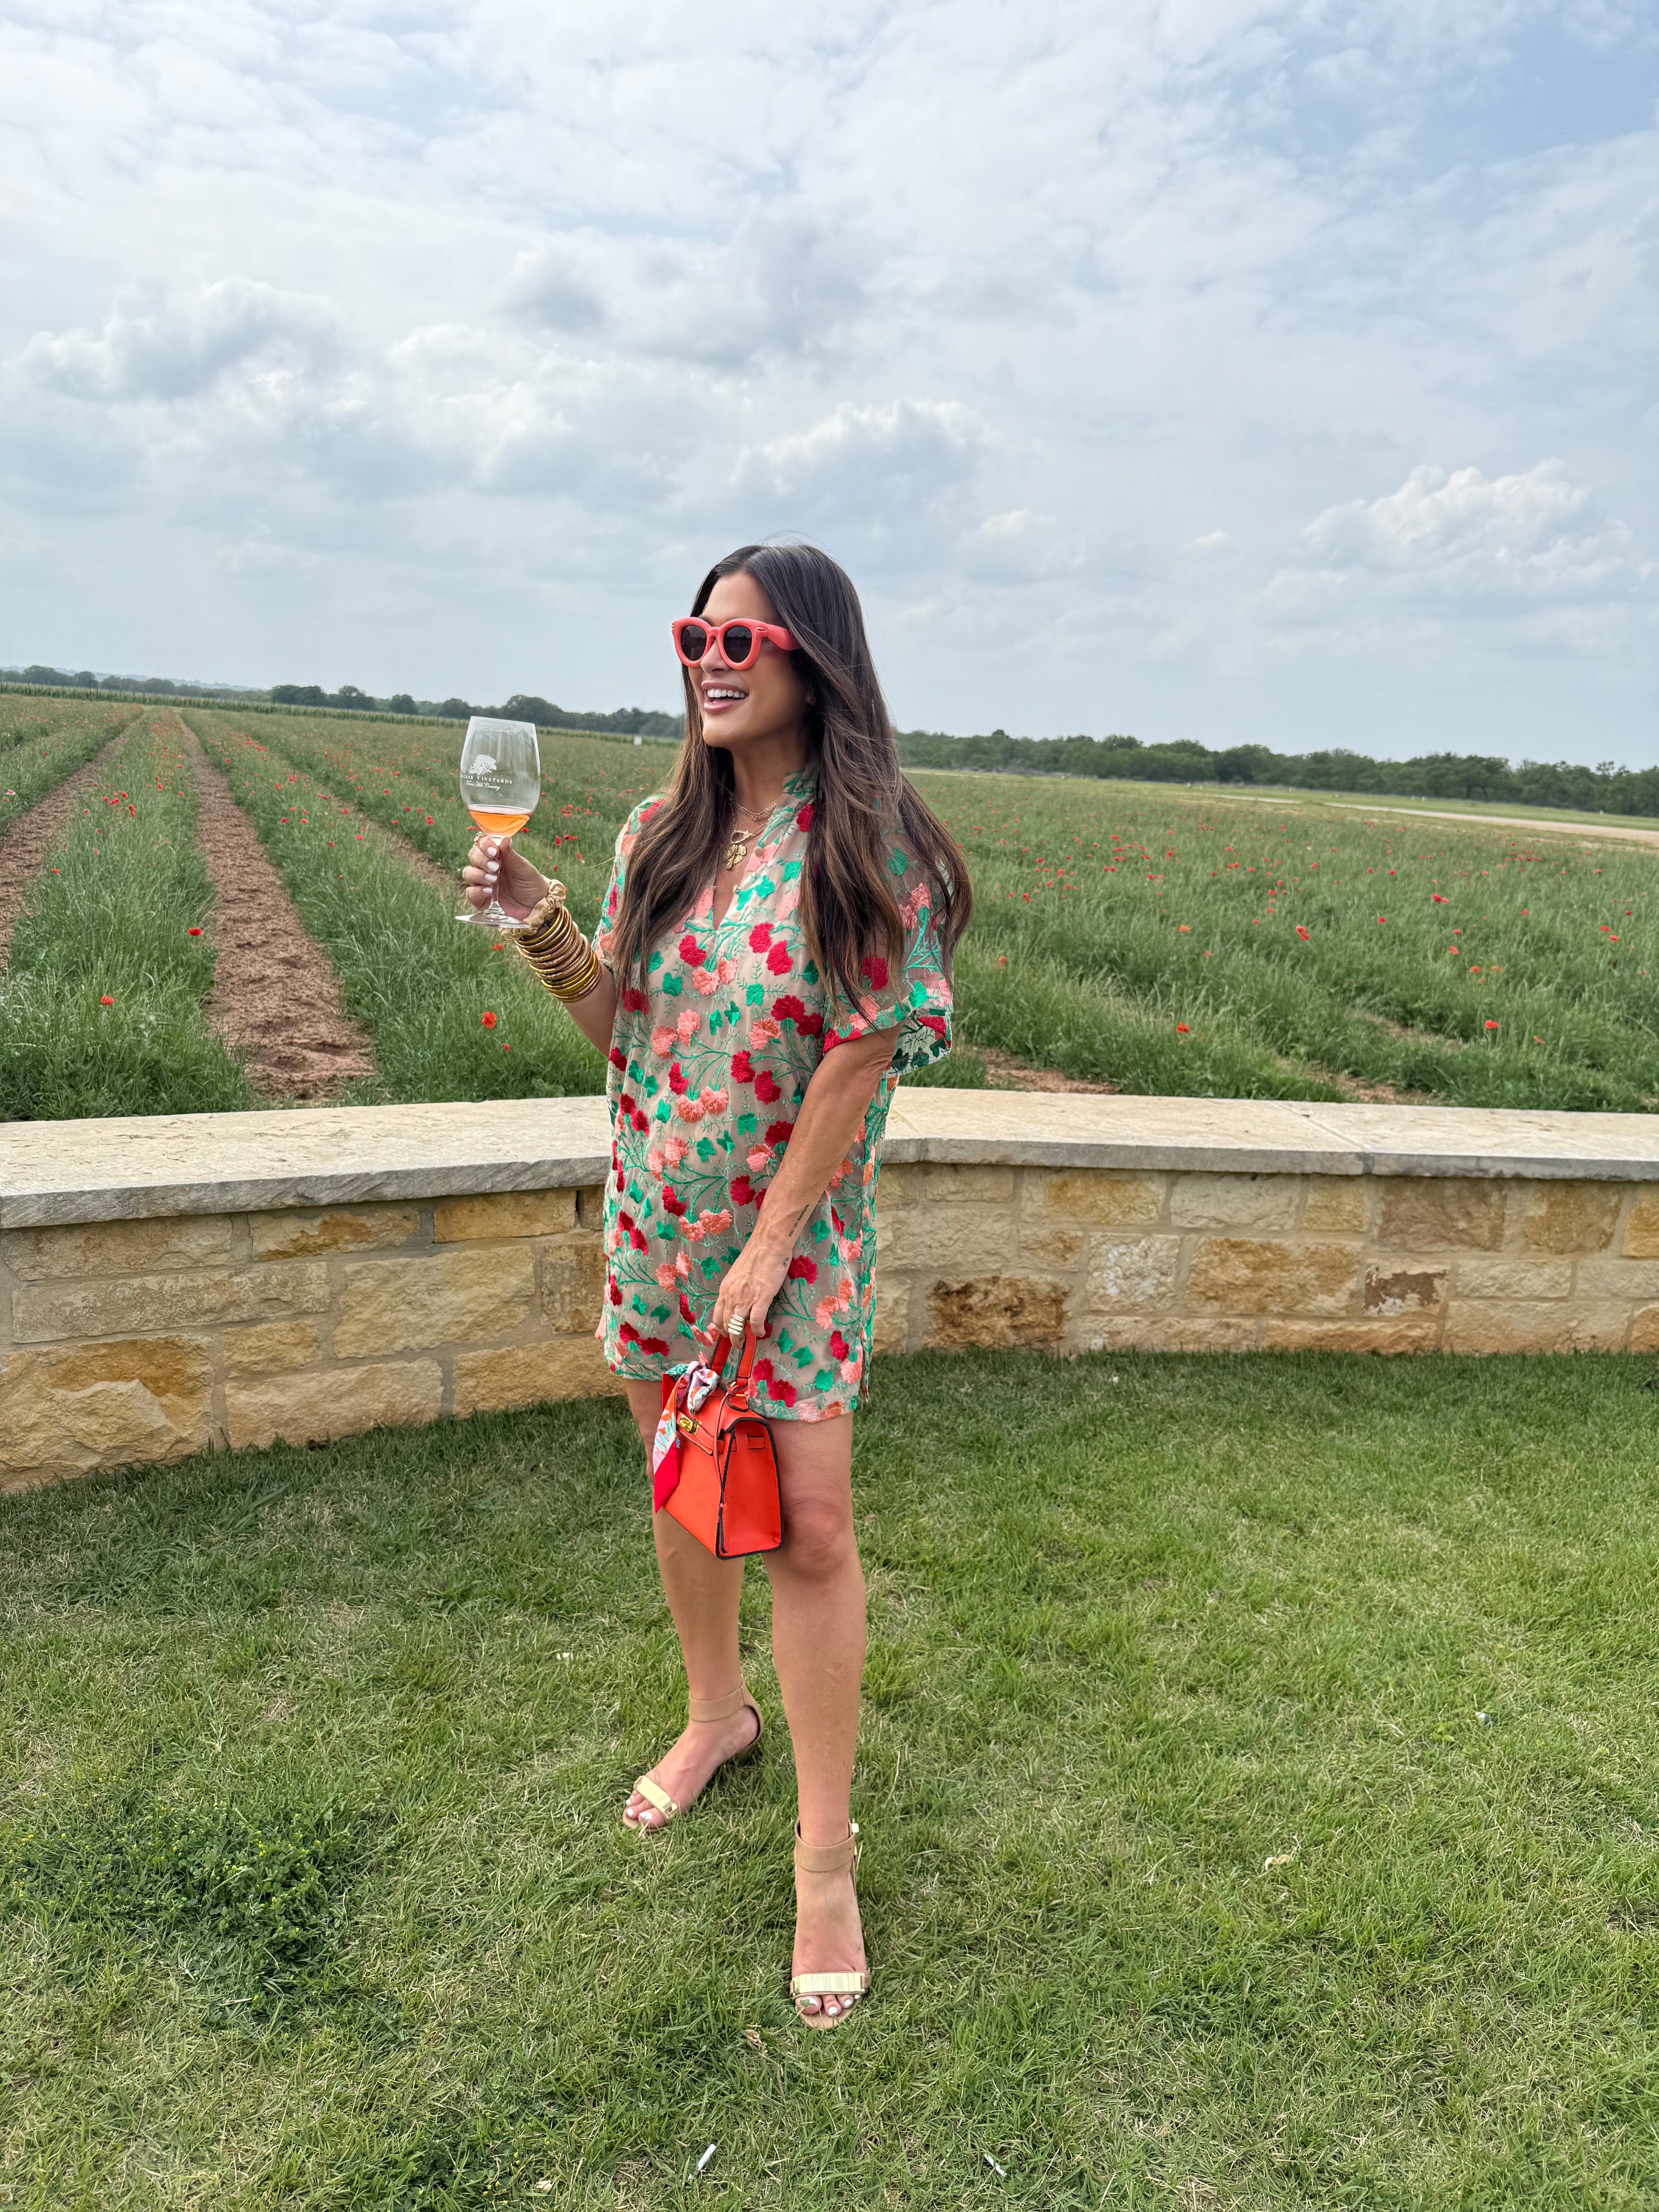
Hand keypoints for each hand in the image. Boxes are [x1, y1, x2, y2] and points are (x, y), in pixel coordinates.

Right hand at [461, 833, 548, 919]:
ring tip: (493, 880)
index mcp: (498, 857)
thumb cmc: (532, 885)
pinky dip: (476, 891)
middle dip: (481, 859)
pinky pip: (470, 892)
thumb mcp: (525, 870)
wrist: (536, 907)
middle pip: (473, 856)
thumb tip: (504, 839)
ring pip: (468, 873)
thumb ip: (512, 857)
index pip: (483, 844)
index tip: (494, 851)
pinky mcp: (481, 900)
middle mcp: (487, 868)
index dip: (485, 845)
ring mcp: (482, 883)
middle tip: (495, 867)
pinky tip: (488, 892)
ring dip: (478, 874)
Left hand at [700, 1233, 792, 1355]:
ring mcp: (746, 1298)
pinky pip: (756, 1321)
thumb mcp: (738, 1274)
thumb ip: (737, 1288)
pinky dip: (757, 1330)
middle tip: (736, 1343)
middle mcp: (731, 1296)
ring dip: (740, 1338)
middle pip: (726, 1324)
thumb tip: (741, 1299)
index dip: (721, 1328)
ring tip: (744, 1343)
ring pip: (737, 1326)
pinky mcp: (761, 1298)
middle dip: (730, 1337)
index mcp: (725, 1289)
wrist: (768, 1245)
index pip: (717, 1315)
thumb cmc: (756, 1255)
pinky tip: (760, 1332)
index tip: (726, 1333)